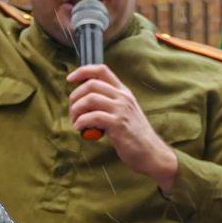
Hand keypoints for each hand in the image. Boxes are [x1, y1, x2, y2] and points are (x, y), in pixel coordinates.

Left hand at [67, 63, 178, 190]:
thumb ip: (108, 103)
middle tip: (72, 111)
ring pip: (90, 98)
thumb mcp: (124, 112)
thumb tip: (83, 101)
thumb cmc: (134, 135)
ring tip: (75, 121)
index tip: (70, 79)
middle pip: (91, 84)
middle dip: (75, 96)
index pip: (102, 70)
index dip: (83, 71)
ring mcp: (121, 110)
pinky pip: (92, 117)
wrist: (151, 152)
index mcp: (123, 92)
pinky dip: (81, 122)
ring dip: (76, 110)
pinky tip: (79, 129)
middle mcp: (122, 97)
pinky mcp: (118, 124)